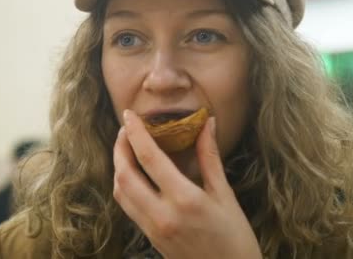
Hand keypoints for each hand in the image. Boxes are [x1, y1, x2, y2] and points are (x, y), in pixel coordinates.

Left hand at [113, 109, 261, 258]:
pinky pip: (127, 207)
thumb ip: (210, 157)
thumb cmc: (235, 237)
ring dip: (118, 166)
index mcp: (184, 199)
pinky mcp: (150, 237)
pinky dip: (123, 186)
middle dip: (119, 148)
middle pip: (124, 174)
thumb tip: (207, 123)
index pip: (149, 158)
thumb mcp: (225, 195)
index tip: (130, 115)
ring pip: (120, 192)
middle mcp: (162, 214)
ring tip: (126, 148)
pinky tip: (133, 175)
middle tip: (125, 129)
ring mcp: (153, 228)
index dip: (135, 133)